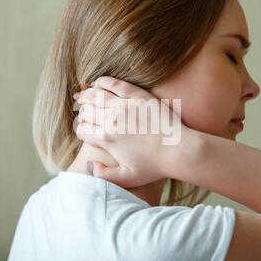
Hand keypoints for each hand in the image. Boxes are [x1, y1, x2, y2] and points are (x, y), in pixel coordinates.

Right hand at [73, 76, 190, 187]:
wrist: (178, 151)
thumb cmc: (154, 166)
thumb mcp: (127, 178)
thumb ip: (104, 175)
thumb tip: (90, 163)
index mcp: (107, 139)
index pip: (83, 130)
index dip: (81, 130)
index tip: (84, 130)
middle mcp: (112, 120)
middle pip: (86, 112)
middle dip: (81, 113)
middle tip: (81, 113)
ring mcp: (125, 105)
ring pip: (96, 96)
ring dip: (85, 96)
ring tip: (81, 96)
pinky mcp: (138, 96)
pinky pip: (114, 84)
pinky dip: (102, 82)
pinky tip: (97, 83)